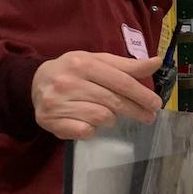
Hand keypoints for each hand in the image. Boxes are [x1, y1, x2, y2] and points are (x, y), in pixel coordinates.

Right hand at [31, 51, 163, 140]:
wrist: (36, 81)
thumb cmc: (74, 71)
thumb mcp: (98, 62)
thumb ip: (126, 65)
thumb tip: (156, 62)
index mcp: (83, 63)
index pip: (120, 81)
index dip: (141, 94)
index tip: (156, 104)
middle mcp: (68, 82)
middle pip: (113, 101)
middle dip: (135, 110)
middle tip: (148, 117)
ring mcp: (57, 102)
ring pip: (101, 117)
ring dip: (111, 119)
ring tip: (110, 115)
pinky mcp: (50, 120)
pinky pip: (84, 132)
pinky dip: (92, 130)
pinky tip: (90, 124)